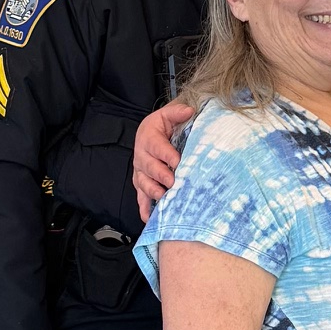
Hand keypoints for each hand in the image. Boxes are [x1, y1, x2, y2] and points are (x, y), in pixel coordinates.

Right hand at [133, 100, 194, 220]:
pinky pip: (140, 197)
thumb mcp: (168, 114)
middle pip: (149, 167)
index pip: (157, 147)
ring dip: (153, 191)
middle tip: (173, 182)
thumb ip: (177, 112)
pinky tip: (149, 218)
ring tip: (163, 198)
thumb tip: (189, 111)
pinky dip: (144, 208)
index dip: (167, 155)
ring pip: (143, 183)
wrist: (151, 133)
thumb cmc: (162, 126)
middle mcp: (141, 156)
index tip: (178, 161)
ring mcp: (140, 172)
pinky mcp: (141, 183)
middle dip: (161, 175)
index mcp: (148, 138)